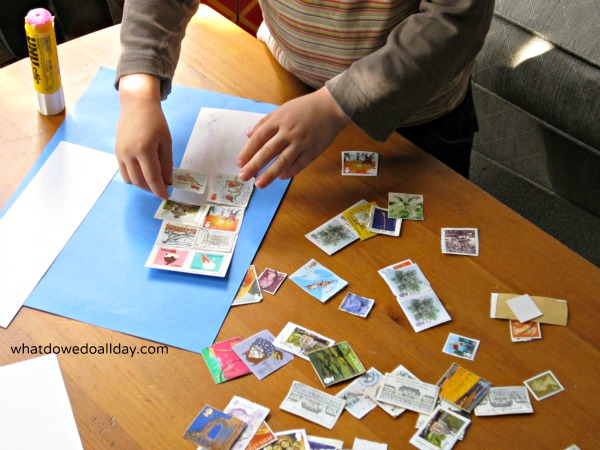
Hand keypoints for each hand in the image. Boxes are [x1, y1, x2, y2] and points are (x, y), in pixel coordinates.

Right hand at [115, 74, 172, 198]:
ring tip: (153, 181)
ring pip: (130, 179)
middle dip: (151, 189)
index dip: (159, 190)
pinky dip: (134, 177)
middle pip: (140, 181)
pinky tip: (144, 173)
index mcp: (144, 150)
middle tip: (162, 188)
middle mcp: (129, 153)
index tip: (166, 196)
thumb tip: (167, 181)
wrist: (136, 105)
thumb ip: (166, 163)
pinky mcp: (116, 152)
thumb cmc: (155, 120)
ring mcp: (120, 153)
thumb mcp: (166, 141)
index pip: (152, 178)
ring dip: (142, 185)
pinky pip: (124, 172)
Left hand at [237, 86, 350, 187]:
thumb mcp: (282, 109)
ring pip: (282, 161)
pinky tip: (280, 177)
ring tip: (259, 184)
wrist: (332, 106)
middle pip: (267, 151)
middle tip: (243, 177)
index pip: (259, 138)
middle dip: (254, 165)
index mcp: (279, 120)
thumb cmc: (305, 107)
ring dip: (269, 174)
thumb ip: (265, 122)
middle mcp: (288, 132)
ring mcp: (301, 142)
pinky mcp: (313, 150)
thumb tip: (249, 135)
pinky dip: (289, 172)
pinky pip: (299, 164)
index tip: (239, 163)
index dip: (248, 151)